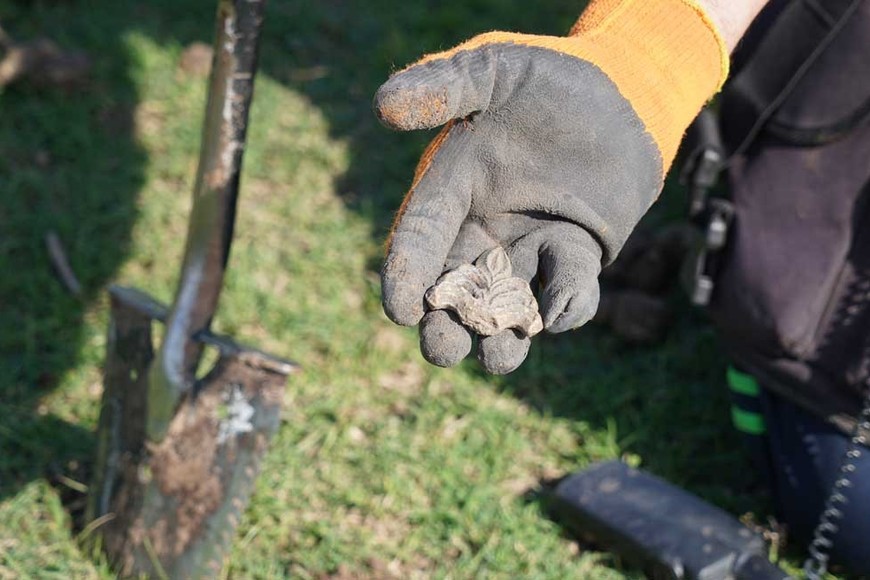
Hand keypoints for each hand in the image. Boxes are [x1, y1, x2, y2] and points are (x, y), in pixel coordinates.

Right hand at [375, 2, 726, 373]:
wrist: (620, 91)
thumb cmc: (549, 77)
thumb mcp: (495, 69)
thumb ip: (444, 86)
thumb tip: (384, 106)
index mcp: (454, 186)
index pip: (420, 235)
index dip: (406, 272)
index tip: (399, 308)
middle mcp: (485, 225)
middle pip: (454, 290)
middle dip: (445, 326)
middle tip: (442, 349)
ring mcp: (529, 245)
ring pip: (506, 309)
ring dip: (502, 339)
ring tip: (500, 355)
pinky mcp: (575, 254)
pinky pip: (566, 293)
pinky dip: (565, 308)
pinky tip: (562, 311)